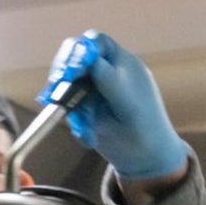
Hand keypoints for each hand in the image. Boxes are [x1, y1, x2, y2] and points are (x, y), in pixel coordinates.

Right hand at [38, 29, 188, 181]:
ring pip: (67, 88)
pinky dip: (77, 124)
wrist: (147, 161)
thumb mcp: (130, 102)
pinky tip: (88, 137)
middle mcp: (104, 73)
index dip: (80, 51)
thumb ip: (110, 79)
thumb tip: (91, 60)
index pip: (95, 43)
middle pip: (74, 61)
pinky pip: (70, 111)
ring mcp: (92, 91)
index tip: (71, 70)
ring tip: (85, 127)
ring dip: (71, 107)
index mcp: (122, 64)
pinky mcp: (83, 111)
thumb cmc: (148, 128)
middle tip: (57, 89)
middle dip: (64, 75)